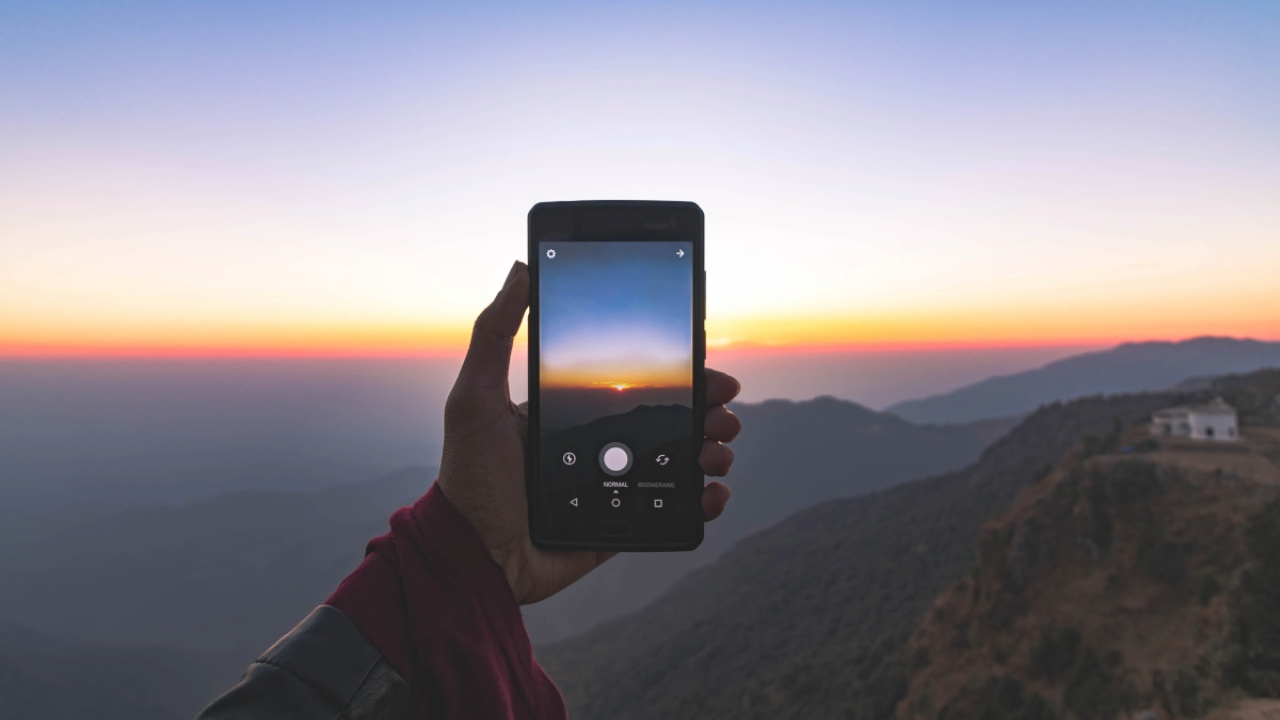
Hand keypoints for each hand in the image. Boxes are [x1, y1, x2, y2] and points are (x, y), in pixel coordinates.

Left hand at [437, 260, 740, 604]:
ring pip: (680, 461)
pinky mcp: (622, 526)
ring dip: (712, 449)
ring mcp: (614, 486)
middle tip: (724, 407)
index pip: (635, 381)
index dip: (676, 371)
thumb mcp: (474, 395)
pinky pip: (673, 511)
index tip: (704, 359)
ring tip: (720, 449)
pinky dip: (703, 502)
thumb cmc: (468, 474)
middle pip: (669, 418)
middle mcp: (599, 444)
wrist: (473, 555)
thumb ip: (495, 332)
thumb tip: (520, 268)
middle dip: (707, 408)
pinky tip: (714, 492)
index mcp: (572, 411)